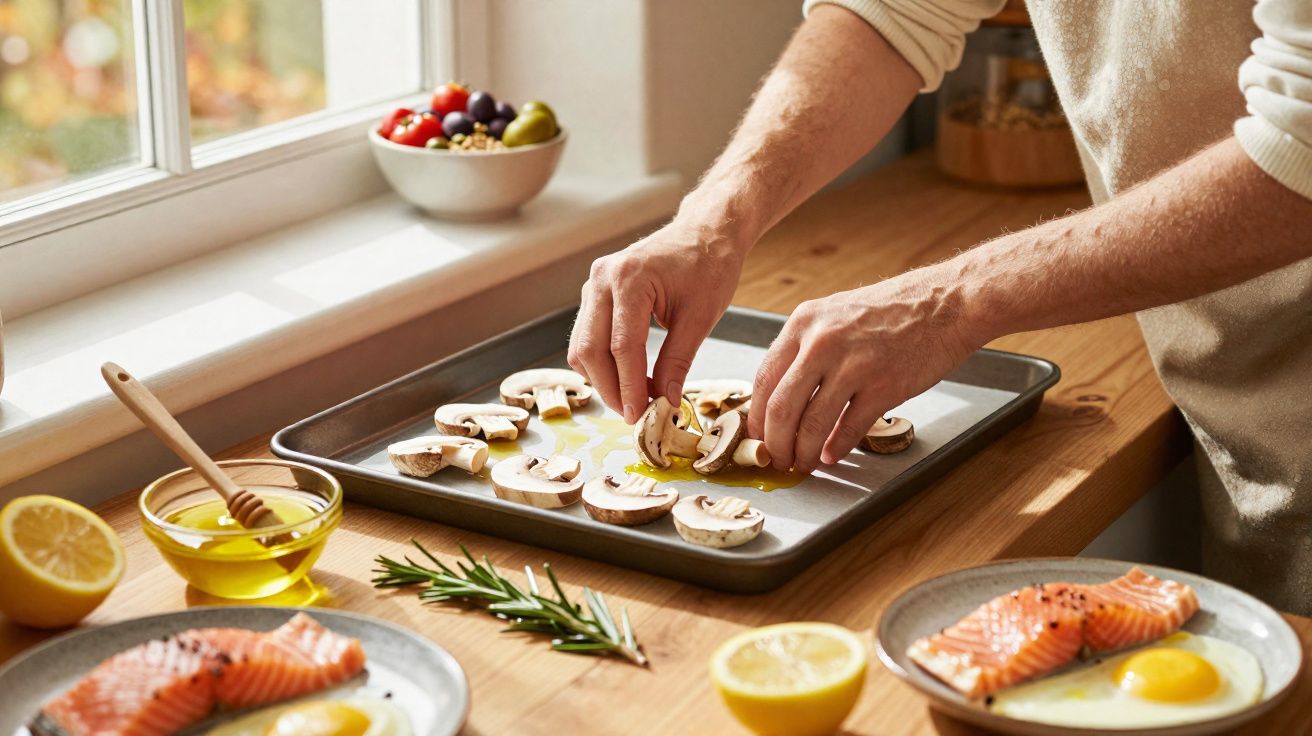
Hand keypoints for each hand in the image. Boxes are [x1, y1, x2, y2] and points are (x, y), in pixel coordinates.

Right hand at [568, 221, 745, 422]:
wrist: (705, 231)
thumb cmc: (709, 264)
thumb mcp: (701, 316)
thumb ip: (678, 360)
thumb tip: (665, 401)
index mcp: (631, 279)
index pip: (622, 347)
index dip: (630, 387)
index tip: (641, 415)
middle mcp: (603, 279)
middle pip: (590, 350)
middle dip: (611, 389)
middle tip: (635, 414)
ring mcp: (594, 284)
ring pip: (581, 346)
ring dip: (603, 379)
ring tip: (635, 397)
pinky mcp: (595, 293)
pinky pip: (587, 336)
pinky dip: (602, 362)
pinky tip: (627, 377)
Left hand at [749, 266, 987, 472]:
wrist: (945, 304)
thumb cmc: (892, 310)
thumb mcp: (834, 314)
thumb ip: (805, 349)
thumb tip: (782, 396)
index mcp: (803, 323)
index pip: (763, 380)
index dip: (757, 418)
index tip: (758, 436)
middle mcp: (822, 342)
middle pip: (781, 408)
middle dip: (775, 444)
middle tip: (778, 459)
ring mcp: (853, 365)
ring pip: (812, 424)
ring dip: (803, 453)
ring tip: (804, 463)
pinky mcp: (883, 387)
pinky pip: (848, 429)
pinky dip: (836, 449)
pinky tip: (832, 455)